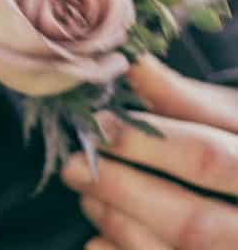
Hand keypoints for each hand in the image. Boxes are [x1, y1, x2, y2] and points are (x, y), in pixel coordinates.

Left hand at [60, 55, 237, 249]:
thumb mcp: (234, 116)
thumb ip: (186, 99)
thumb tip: (132, 64)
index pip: (207, 158)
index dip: (149, 142)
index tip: (99, 124)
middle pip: (193, 223)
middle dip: (124, 193)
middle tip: (75, 166)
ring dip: (122, 227)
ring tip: (87, 196)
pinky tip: (97, 241)